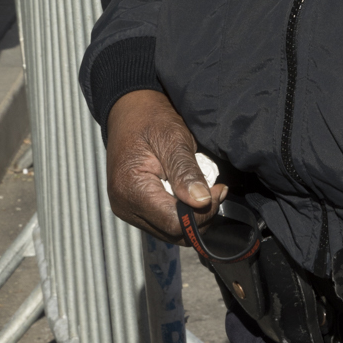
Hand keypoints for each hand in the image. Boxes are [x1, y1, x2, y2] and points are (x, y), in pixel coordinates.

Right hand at [106, 88, 225, 240]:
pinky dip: (180, 211)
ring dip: (191, 214)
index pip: (174, 222)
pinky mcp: (133, 208)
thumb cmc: (150, 119)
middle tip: (215, 188)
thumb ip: (186, 172)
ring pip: (169, 231)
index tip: (217, 189)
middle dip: (200, 214)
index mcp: (131, 189)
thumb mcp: (173, 139)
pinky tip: (188, 191)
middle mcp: (125, 206)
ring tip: (202, 187)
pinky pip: (162, 221)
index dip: (202, 212)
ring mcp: (127, 210)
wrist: (129, 110)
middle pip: (172, 232)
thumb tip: (201, 201)